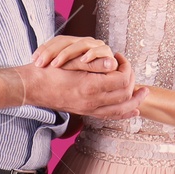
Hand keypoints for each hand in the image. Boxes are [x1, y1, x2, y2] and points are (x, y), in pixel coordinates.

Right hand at [22, 54, 145, 119]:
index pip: (121, 80)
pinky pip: (110, 116)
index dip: (126, 67)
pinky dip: (124, 113)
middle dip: (133, 81)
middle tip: (128, 68)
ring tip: (143, 93)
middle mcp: (91, 102)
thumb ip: (94, 63)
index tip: (120, 57)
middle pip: (125, 95)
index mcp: (89, 87)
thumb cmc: (48, 71)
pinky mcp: (85, 112)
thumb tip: (113, 63)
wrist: (31, 87)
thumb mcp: (70, 61)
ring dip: (135, 101)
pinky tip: (133, 110)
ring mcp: (88, 109)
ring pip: (120, 110)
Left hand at [33, 34, 115, 72]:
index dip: (45, 48)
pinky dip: (92, 54)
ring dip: (67, 54)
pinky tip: (83, 60)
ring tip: (56, 64)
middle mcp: (84, 42)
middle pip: (65, 40)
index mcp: (73, 43)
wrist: (106, 82)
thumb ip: (54, 64)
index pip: (57, 40)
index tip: (34, 60)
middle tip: (40, 63)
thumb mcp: (65, 72)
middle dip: (51, 51)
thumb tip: (34, 61)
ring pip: (80, 44)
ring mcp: (96, 46)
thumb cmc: (79, 78)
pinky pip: (100, 50)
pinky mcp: (107, 53)